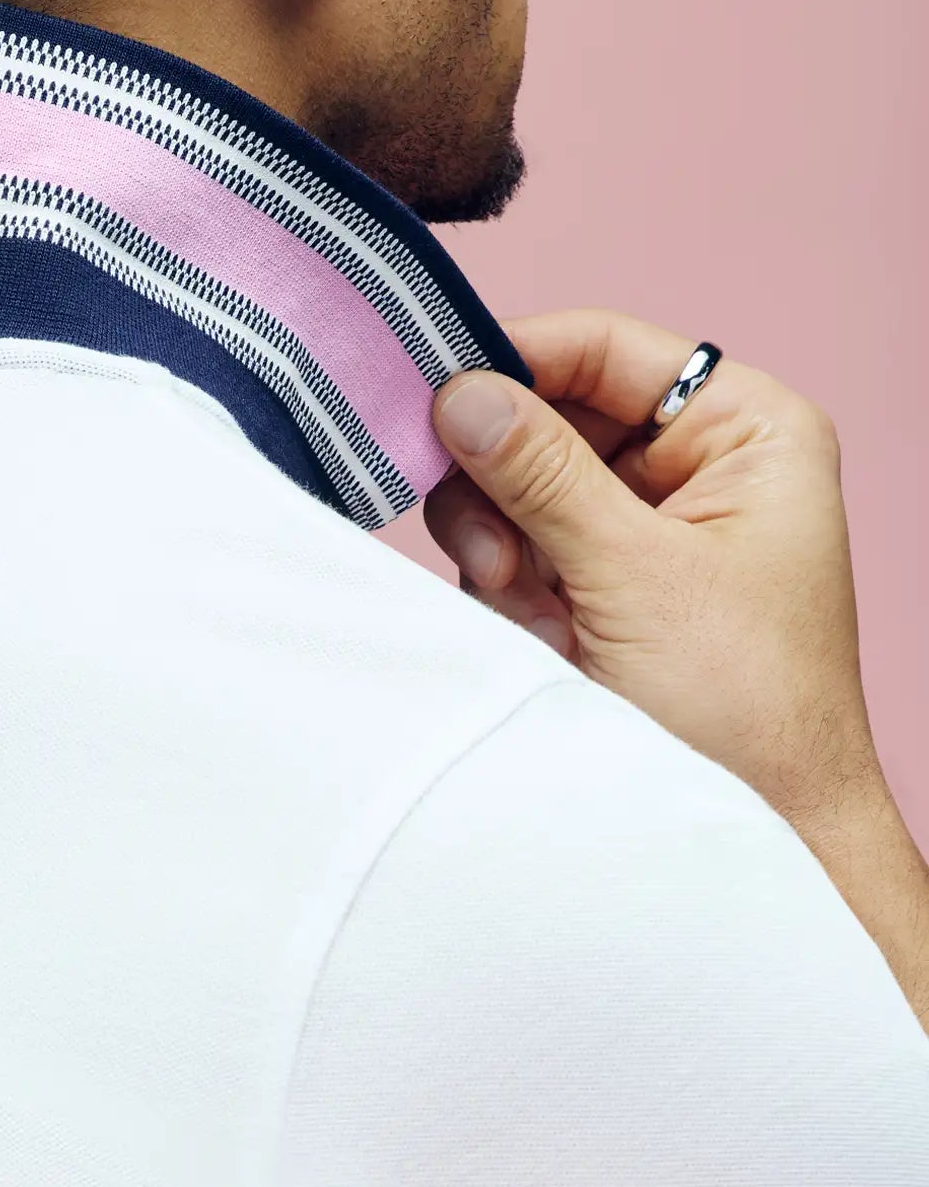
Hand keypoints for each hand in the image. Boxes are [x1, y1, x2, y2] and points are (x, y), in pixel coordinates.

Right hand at [423, 308, 884, 832]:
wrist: (752, 838)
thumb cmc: (744, 708)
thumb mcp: (637, 575)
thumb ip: (541, 474)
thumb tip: (459, 391)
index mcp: (744, 430)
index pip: (605, 348)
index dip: (519, 357)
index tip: (435, 385)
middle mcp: (690, 462)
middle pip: (546, 411)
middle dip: (507, 481)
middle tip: (500, 547)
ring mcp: (636, 522)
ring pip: (511, 478)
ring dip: (501, 541)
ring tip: (530, 604)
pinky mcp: (593, 578)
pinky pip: (506, 540)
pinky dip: (504, 584)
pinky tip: (543, 634)